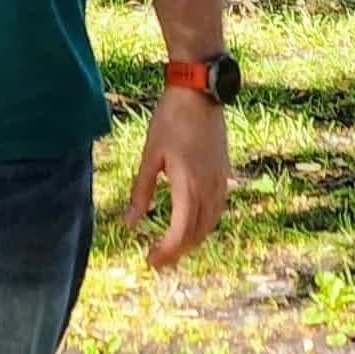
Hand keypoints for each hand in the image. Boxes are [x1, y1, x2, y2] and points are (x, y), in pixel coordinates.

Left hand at [123, 86, 228, 268]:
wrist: (199, 92)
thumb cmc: (171, 119)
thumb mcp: (150, 154)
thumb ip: (141, 190)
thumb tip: (130, 223)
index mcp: (189, 186)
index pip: (180, 234)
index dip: (166, 253)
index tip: (150, 261)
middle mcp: (209, 189)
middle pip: (197, 235)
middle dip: (178, 251)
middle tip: (158, 259)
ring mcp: (220, 181)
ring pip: (210, 224)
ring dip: (192, 240)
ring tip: (172, 246)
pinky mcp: (224, 172)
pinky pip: (217, 209)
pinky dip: (204, 224)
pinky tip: (193, 222)